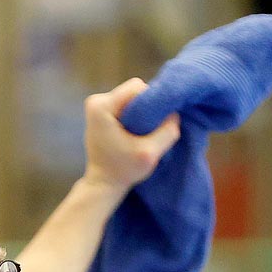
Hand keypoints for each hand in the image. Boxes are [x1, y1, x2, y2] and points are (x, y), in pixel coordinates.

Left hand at [81, 78, 180, 196]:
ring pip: (132, 98)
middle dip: (147, 108)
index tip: (156, 123)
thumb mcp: (149, 154)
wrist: (103, 184)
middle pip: (134, 91)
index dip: (152, 101)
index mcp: (102, 106)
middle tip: (150, 130)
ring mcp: (97, 106)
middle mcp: (96, 101)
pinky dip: (135, 117)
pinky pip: (126, 106)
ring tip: (142, 134)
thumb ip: (167, 132)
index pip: (137, 87)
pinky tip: (135, 134)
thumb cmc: (123, 171)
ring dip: (142, 113)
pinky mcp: (101, 113)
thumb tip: (175, 114)